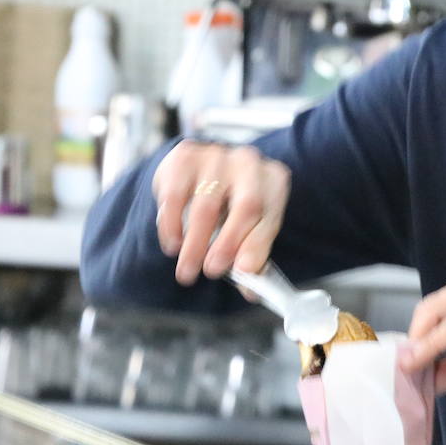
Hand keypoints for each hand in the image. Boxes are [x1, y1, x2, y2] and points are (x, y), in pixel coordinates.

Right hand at [152, 140, 290, 285]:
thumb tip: (250, 289)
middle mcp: (249, 163)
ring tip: (187, 268)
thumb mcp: (249, 228)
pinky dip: (171, 225)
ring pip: (207, 203)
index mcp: (274, 181)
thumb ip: (252, 256)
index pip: (270, 215)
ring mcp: (217, 155)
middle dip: (227, 243)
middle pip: (247, 204)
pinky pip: (176, 195)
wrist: (203, 172)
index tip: (243, 271)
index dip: (257, 244)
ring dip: (195, 242)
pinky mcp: (185, 157)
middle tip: (211, 271)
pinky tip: (173, 243)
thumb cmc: (232, 205)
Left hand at [399, 262, 445, 393]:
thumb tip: (428, 381)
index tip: (404, 365)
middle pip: (430, 308)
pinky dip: (434, 347)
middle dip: (412, 341)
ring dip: (417, 346)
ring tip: (405, 373)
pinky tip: (423, 365)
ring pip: (437, 315)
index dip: (417, 336)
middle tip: (399, 372)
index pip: (438, 307)